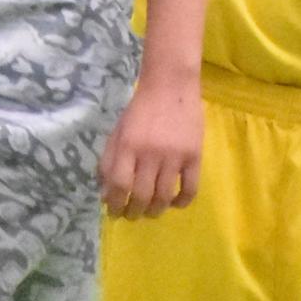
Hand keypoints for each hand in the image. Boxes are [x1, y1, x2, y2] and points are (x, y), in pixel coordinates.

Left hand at [100, 73, 202, 219]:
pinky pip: (190, 188)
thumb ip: (108, 162)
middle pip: (141, 196)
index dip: (115, 204)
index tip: (115, 212)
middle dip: (134, 212)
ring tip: (152, 211)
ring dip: (155, 211)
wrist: (171, 85)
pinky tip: (175, 203)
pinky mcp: (195, 155)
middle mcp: (150, 153)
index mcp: (128, 145)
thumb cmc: (140, 110)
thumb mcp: (117, 132)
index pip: (119, 185)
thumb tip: (106, 195)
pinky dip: (182, 202)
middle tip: (133, 215)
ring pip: (164, 196)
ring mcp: (175, 155)